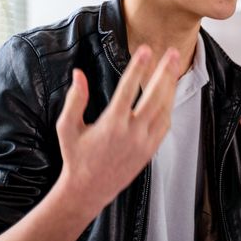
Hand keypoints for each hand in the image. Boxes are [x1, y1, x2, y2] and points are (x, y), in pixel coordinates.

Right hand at [55, 46, 180, 213]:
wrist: (88, 190)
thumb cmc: (76, 157)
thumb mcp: (67, 128)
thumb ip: (74, 100)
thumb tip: (78, 74)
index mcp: (111, 124)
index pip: (129, 88)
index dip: (137, 67)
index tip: (144, 49)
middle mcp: (132, 132)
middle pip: (155, 96)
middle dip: (164, 72)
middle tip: (171, 52)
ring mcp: (144, 142)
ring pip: (164, 109)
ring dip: (170, 87)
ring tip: (173, 67)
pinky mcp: (150, 150)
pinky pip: (165, 125)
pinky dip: (169, 107)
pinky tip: (169, 94)